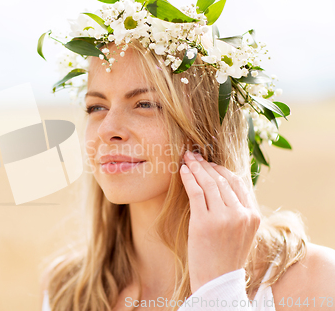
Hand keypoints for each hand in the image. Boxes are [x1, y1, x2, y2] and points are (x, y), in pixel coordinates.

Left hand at [179, 150, 260, 292]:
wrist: (217, 282)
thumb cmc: (225, 257)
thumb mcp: (240, 232)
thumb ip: (237, 210)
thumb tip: (222, 185)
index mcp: (253, 216)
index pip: (238, 183)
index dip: (221, 169)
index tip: (209, 162)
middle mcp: (241, 214)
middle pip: (222, 180)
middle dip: (206, 165)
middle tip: (194, 154)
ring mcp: (223, 218)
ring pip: (209, 183)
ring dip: (196, 168)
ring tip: (186, 159)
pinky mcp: (204, 222)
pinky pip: (196, 192)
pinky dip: (189, 178)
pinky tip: (183, 171)